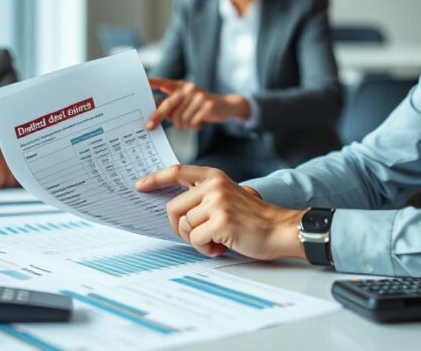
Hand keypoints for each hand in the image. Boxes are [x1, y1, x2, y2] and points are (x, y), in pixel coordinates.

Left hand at [135, 165, 304, 260]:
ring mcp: (217, 202)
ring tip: (216, 240)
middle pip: (173, 208)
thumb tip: (177, 207)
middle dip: (179, 227)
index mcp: (214, 176)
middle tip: (198, 235)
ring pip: (184, 226)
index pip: (177, 171)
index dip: (155, 178)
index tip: (140, 185)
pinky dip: (205, 248)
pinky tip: (221, 246)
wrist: (280, 229)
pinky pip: (195, 239)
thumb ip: (205, 195)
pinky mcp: (221, 221)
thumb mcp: (229, 195)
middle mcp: (214, 186)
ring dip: (196, 240)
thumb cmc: (254, 218)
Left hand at [145, 77, 250, 129]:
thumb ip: (173, 106)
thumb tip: (156, 118)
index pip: (163, 82)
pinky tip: (200, 123)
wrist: (227, 106)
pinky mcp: (208, 105)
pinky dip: (194, 126)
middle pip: (167, 105)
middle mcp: (188, 89)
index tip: (141, 82)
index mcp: (181, 86)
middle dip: (157, 117)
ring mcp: (198, 96)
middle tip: (150, 127)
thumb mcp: (187, 102)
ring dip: (184, 125)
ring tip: (191, 122)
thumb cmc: (201, 107)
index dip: (152, 82)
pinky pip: (192, 122)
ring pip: (180, 118)